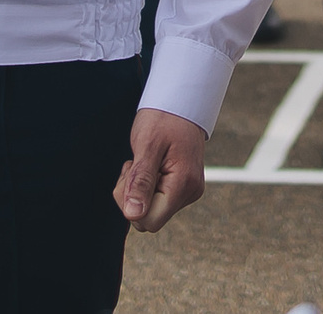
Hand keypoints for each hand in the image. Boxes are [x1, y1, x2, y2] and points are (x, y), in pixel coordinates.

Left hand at [114, 107, 206, 232]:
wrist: (180, 101)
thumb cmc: (163, 118)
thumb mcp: (147, 146)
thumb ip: (140, 182)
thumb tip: (133, 215)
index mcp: (184, 185)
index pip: (149, 221)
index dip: (132, 203)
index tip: (133, 173)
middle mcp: (190, 193)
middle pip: (148, 218)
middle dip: (132, 195)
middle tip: (135, 164)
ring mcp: (188, 191)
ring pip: (150, 209)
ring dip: (138, 188)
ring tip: (144, 160)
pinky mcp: (183, 188)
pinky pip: (156, 199)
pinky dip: (146, 184)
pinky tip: (151, 164)